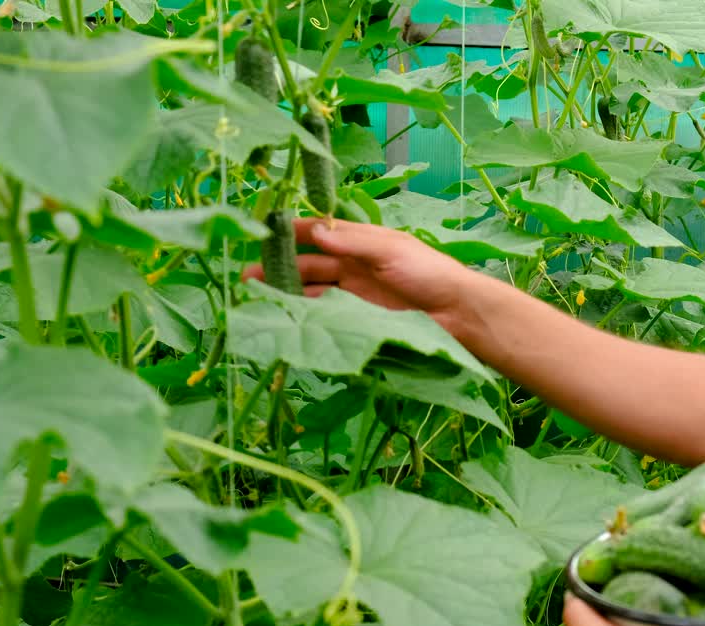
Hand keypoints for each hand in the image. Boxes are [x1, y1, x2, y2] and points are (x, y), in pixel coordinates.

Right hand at [241, 218, 473, 334]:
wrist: (456, 313)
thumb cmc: (429, 273)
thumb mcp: (390, 249)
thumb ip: (352, 241)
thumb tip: (315, 232)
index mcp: (362, 240)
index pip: (319, 231)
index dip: (291, 230)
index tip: (262, 231)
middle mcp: (354, 263)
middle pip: (309, 261)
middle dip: (279, 266)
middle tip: (248, 276)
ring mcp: (355, 290)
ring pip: (312, 286)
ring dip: (286, 290)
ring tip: (257, 297)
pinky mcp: (358, 315)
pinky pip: (325, 309)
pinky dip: (304, 310)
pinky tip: (284, 314)